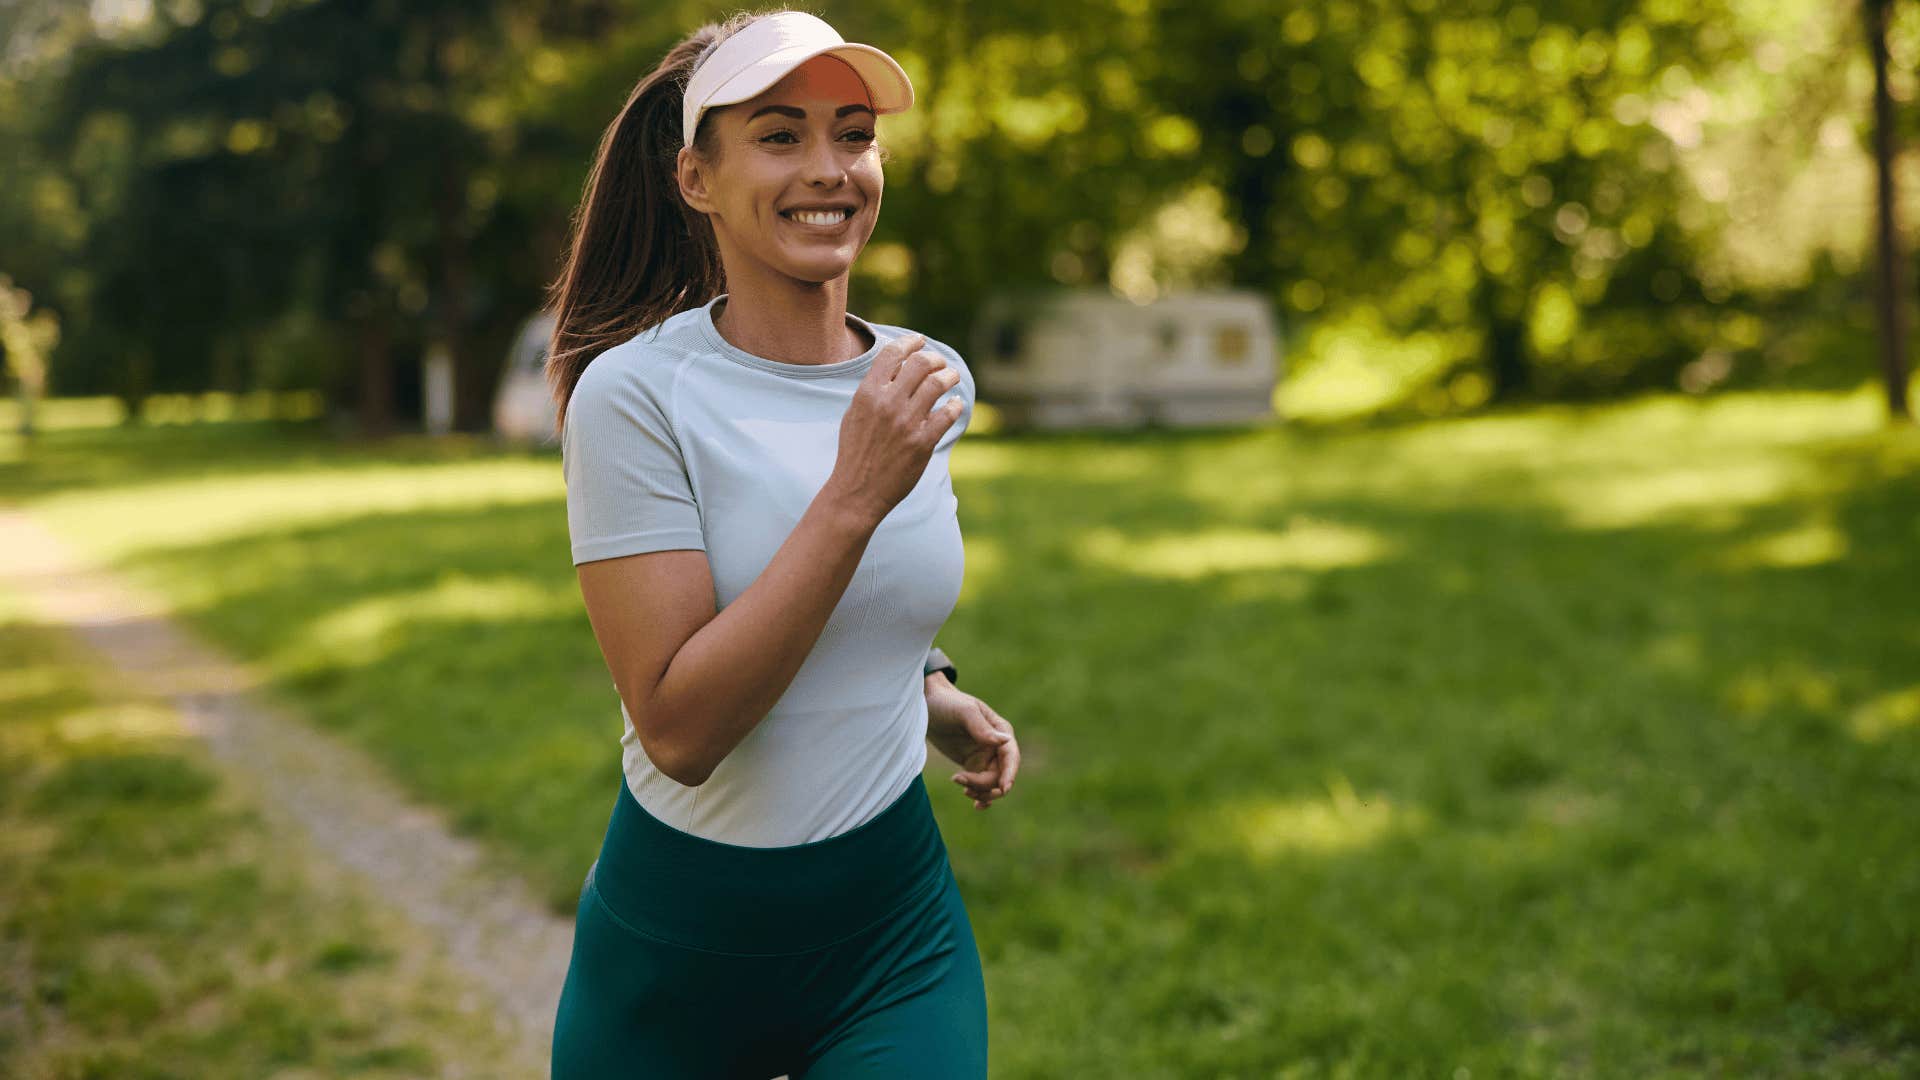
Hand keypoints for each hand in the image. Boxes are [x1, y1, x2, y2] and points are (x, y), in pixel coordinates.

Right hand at [824, 333, 964, 524]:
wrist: (857, 491)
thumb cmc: (855, 452)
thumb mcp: (854, 414)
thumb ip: (872, 390)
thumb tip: (894, 368)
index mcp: (868, 394)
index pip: (892, 354)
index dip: (910, 342)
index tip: (920, 341)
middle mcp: (888, 404)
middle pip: (921, 363)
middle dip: (935, 359)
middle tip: (940, 363)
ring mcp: (907, 423)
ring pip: (938, 384)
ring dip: (950, 377)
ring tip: (952, 378)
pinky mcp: (923, 443)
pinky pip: (948, 414)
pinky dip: (955, 405)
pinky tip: (955, 404)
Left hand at [924, 675, 1019, 809]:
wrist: (927, 704)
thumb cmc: (946, 703)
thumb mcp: (964, 712)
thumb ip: (982, 728)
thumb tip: (1004, 742)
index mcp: (1001, 731)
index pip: (1011, 757)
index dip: (1010, 774)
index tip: (1002, 788)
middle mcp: (996, 746)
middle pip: (1001, 775)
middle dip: (986, 785)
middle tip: (963, 783)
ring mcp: (985, 757)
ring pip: (992, 784)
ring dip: (981, 791)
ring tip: (960, 785)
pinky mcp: (972, 765)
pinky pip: (982, 785)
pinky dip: (981, 796)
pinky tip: (974, 804)